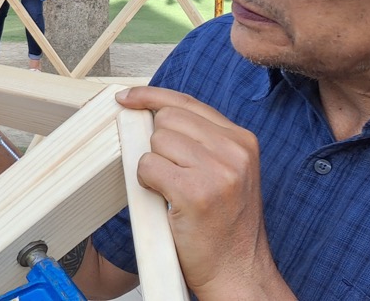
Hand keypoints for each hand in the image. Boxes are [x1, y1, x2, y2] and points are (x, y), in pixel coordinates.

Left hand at [115, 86, 283, 297]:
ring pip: (156, 143)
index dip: (151, 96)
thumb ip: (200, 142)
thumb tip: (152, 115)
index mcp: (242, 141)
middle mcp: (234, 151)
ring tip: (173, 192)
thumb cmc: (225, 228)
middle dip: (156, 144)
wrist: (238, 272)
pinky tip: (166, 201)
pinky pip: (148, 167)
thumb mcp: (226, 174)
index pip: (187, 102)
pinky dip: (147, 184)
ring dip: (153, 167)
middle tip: (170, 174)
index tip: (127, 98)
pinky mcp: (195, 193)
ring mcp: (217, 171)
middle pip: (167, 119)